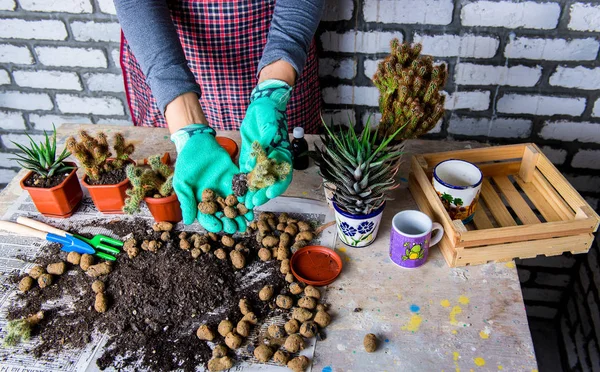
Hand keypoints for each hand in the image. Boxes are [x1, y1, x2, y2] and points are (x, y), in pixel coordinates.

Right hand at [171, 124, 250, 232]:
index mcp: (202, 201)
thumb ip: (186, 201)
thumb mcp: (182, 184)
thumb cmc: (185, 164)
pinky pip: (243, 187)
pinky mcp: (235, 176)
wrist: (196, 143)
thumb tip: (188, 221)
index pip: (208, 216)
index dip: (213, 222)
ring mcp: (226, 187)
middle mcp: (216, 196)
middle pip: (224, 213)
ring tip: (248, 219)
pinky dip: (247, 195)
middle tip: (236, 227)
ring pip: (236, 203)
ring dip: (242, 212)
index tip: (219, 226)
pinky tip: (252, 202)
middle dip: (231, 221)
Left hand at [239, 79, 292, 209]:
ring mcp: (261, 160)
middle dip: (262, 193)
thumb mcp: (269, 120)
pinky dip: (243, 183)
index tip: (270, 193)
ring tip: (245, 203)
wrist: (260, 107)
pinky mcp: (250, 158)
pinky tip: (237, 192)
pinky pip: (247, 173)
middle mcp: (273, 160)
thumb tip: (264, 144)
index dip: (278, 185)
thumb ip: (268, 133)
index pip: (283, 174)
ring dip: (253, 192)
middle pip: (270, 181)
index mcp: (282, 154)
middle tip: (253, 202)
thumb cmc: (268, 113)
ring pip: (258, 181)